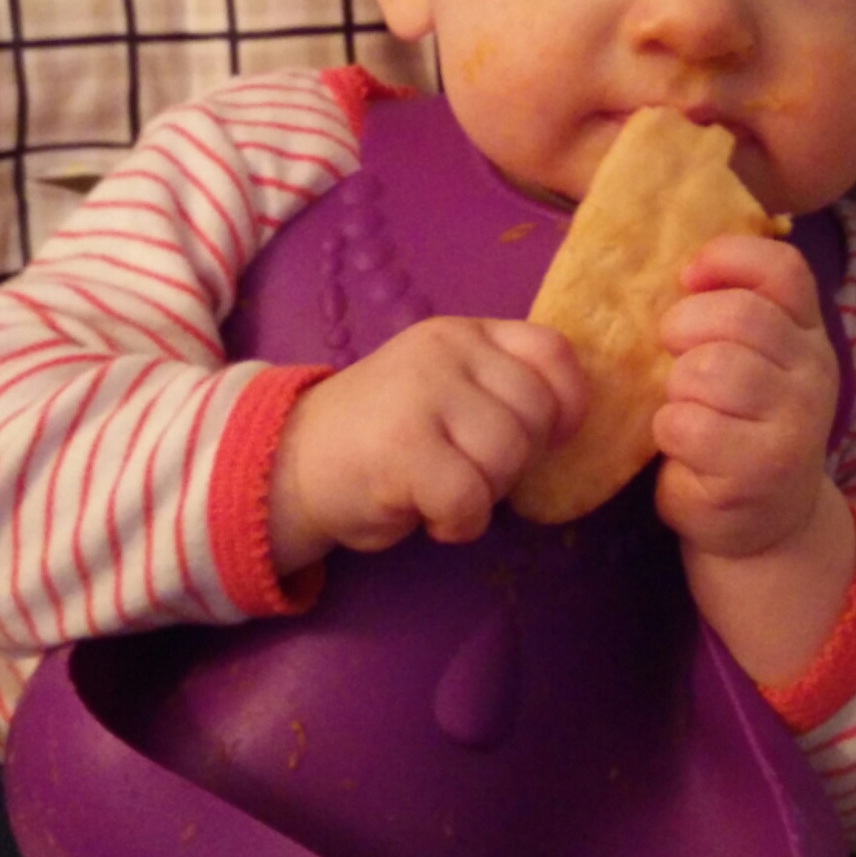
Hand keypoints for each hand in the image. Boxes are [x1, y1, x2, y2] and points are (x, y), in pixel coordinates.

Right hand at [268, 317, 586, 572]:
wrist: (288, 463)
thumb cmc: (381, 437)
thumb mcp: (445, 388)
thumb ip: (497, 388)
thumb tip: (567, 423)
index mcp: (464, 334)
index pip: (551, 351)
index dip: (566, 402)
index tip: (547, 438)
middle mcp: (446, 350)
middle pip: (536, 411)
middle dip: (517, 459)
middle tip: (470, 472)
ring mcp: (422, 393)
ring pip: (507, 454)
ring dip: (487, 492)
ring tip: (446, 490)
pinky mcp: (403, 447)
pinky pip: (470, 497)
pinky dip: (460, 523)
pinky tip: (430, 516)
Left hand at [655, 235, 838, 559]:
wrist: (766, 523)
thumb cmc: (738, 424)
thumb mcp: (749, 360)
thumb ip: (730, 312)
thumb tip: (681, 267)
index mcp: (808, 333)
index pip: (783, 270)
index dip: (729, 258)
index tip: (688, 276)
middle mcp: (813, 373)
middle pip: (738, 316)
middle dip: (683, 326)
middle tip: (671, 352)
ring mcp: (793, 425)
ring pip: (708, 370)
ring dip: (676, 387)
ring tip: (685, 406)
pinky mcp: (758, 471)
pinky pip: (686, 424)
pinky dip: (668, 430)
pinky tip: (684, 448)